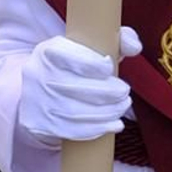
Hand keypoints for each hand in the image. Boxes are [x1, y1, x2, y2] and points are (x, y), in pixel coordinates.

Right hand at [19, 27, 142, 146]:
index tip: (109, 67)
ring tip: (122, 106)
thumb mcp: (89, 47)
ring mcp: (37, 101)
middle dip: (107, 92)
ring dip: (106, 112)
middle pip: (74, 87)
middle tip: (124, 92)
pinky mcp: (39, 123)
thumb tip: (134, 46)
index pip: (69, 57)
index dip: (93, 64)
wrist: (38, 90)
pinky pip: (70, 130)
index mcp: (48, 52)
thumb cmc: (73, 66)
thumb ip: (116, 40)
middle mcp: (37, 75)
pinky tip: (115, 124)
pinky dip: (97, 129)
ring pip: (75, 111)